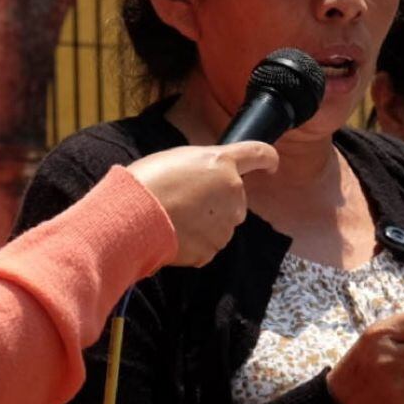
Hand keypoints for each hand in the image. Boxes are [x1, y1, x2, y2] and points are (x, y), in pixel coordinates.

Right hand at [126, 141, 278, 267]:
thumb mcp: (177, 158)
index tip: (270, 165)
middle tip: (184, 198)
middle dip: (217, 199)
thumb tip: (205, 178)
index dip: (267, 159)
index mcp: (222, 163)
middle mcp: (232, 192)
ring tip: (173, 216)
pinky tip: (172, 233)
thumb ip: (201, 166)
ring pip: (221, 223)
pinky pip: (207, 245)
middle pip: (235, 197)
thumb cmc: (148, 181)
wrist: (133, 215)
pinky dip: (193, 242)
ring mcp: (225, 224)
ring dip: (204, 221)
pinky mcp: (212, 249)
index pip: (259, 154)